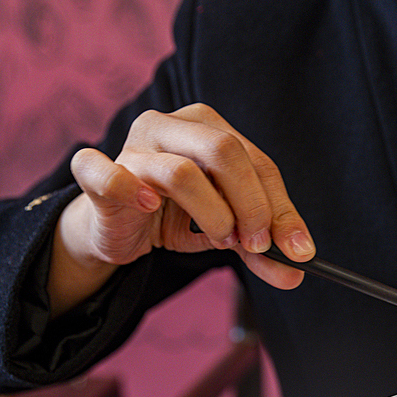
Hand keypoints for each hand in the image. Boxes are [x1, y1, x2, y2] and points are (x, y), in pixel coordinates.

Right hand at [49, 103, 313, 315]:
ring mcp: (133, 146)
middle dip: (251, 205)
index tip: (297, 250)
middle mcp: (171, 125)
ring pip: (182, 172)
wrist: (119, 229)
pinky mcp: (99, 174)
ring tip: (218, 238)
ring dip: (212, 214)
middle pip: (225, 151)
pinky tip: (149, 207)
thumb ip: (261, 249)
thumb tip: (296, 271)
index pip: (258, 162)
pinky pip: (107, 173)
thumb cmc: (177, 216)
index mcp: (209, 128)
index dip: (282, 207)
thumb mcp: (229, 230)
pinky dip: (130, 190)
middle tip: (256, 245)